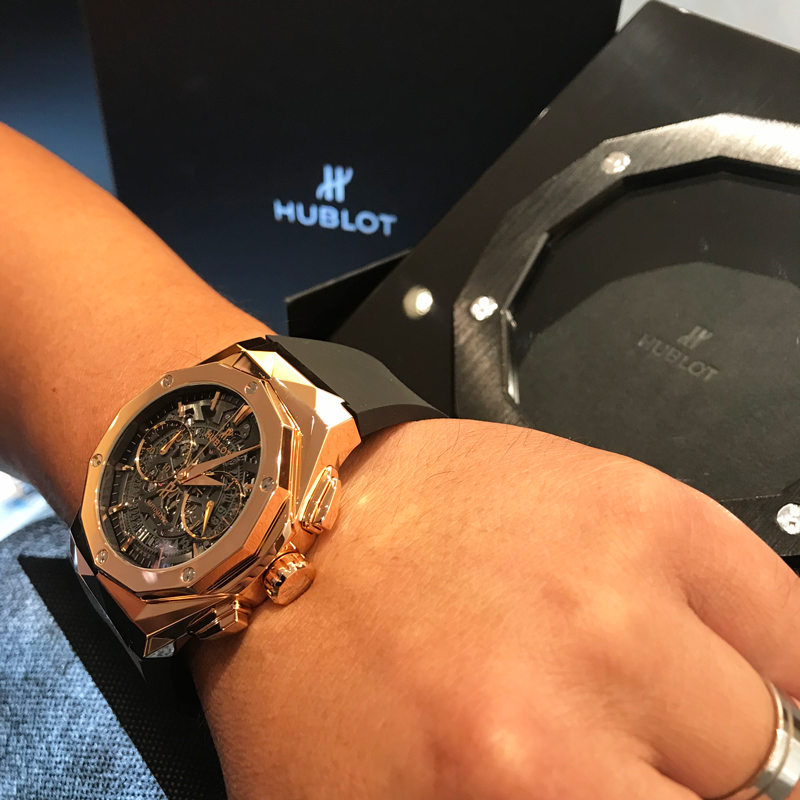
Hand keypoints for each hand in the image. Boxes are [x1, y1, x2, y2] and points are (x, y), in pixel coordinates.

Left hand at [192, 418, 799, 799]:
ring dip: (719, 733)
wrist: (298, 527)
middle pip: (755, 789)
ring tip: (639, 706)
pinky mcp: (645, 503)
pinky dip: (761, 652)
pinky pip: (784, 612)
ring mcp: (625, 572)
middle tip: (622, 761)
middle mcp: (585, 675)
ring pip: (776, 714)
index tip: (642, 791)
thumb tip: (622, 796)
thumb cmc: (320, 670)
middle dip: (683, 788)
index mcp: (517, 781)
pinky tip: (688, 650)